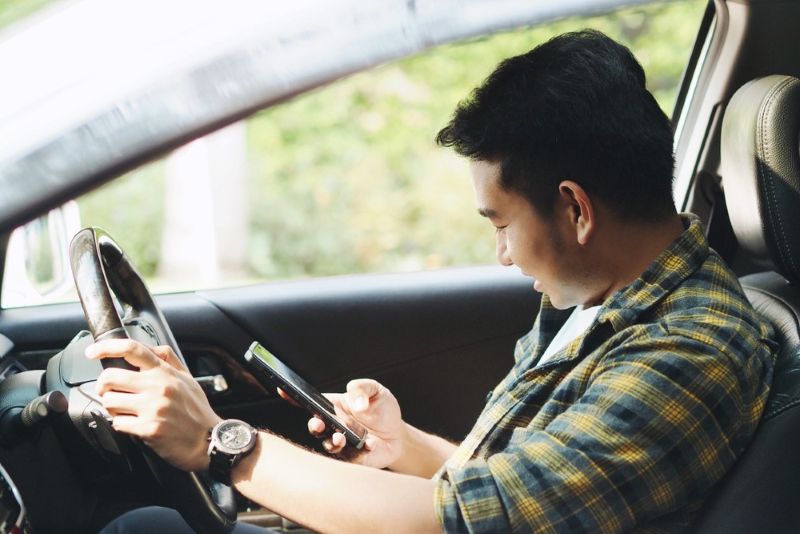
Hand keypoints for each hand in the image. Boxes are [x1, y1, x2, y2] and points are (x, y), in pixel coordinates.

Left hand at [85, 339, 221, 471]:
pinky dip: (121, 425)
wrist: (209, 441)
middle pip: (110, 377)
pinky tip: (133, 425)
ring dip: (112, 408)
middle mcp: (158, 387)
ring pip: (109, 401)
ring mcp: (153, 408)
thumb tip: (147, 349)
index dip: (107, 348)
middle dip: (104, 386)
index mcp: (165, 373)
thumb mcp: (187, 379)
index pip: (132, 350)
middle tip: (110, 392)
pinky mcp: (148, 429)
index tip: (92, 352)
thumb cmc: (197, 411)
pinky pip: (117, 423)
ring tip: (124, 411)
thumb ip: (168, 360)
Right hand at [289, 379, 405, 468]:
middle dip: (314, 425)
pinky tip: (369, 444)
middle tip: (318, 423)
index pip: (311, 402)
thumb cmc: (382, 409)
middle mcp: (333, 426)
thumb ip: (363, 389)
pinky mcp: (353, 459)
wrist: (397, 434)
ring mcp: (341, 444)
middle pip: (315, 426)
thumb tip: (357, 403)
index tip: (283, 390)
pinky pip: (351, 458)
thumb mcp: (376, 390)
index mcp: (333, 407)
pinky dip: (359, 452)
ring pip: (328, 446)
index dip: (294, 396)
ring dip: (332, 442)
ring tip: (341, 437)